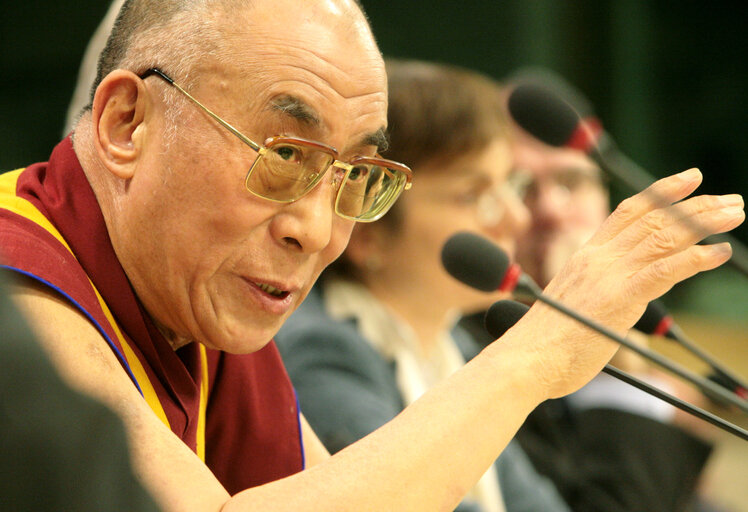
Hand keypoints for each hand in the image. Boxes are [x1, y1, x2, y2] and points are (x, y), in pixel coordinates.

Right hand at [525, 168, 743, 397]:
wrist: (525, 358)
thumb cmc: (544, 342)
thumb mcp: (569, 303)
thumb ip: (592, 291)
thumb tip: (606, 301)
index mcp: (586, 256)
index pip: (628, 212)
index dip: (662, 192)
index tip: (690, 179)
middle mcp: (598, 258)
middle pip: (653, 218)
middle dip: (695, 205)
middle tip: (730, 201)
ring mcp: (610, 275)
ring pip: (665, 236)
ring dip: (705, 223)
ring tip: (735, 214)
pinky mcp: (621, 298)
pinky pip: (667, 270)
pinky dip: (697, 258)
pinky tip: (720, 253)